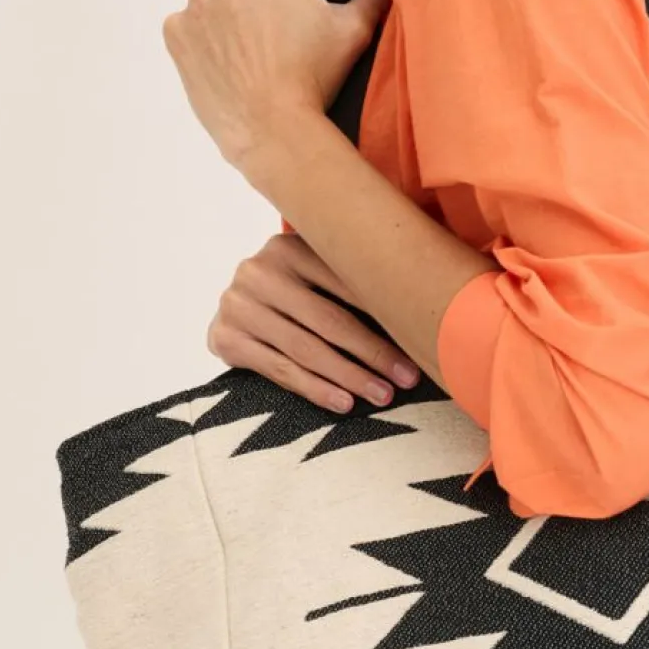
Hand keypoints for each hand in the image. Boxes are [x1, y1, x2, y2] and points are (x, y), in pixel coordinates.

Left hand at [162, 0, 389, 174]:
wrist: (272, 126)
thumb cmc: (315, 76)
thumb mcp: (355, 28)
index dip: (291, 1)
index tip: (296, 30)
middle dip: (257, 9)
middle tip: (275, 49)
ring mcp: (196, 6)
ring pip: (215, 8)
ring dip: (228, 26)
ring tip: (251, 63)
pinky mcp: (176, 35)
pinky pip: (188, 32)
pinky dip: (203, 46)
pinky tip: (227, 69)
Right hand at [207, 230, 421, 412]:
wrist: (233, 303)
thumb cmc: (291, 289)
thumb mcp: (313, 270)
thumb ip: (352, 276)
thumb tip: (421, 307)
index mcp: (289, 246)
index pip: (345, 283)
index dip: (385, 313)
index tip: (419, 339)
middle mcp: (260, 272)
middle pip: (328, 320)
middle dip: (373, 352)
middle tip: (407, 378)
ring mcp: (238, 305)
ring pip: (306, 350)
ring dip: (350, 377)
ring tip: (382, 394)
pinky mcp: (226, 338)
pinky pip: (281, 371)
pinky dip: (316, 389)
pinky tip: (344, 402)